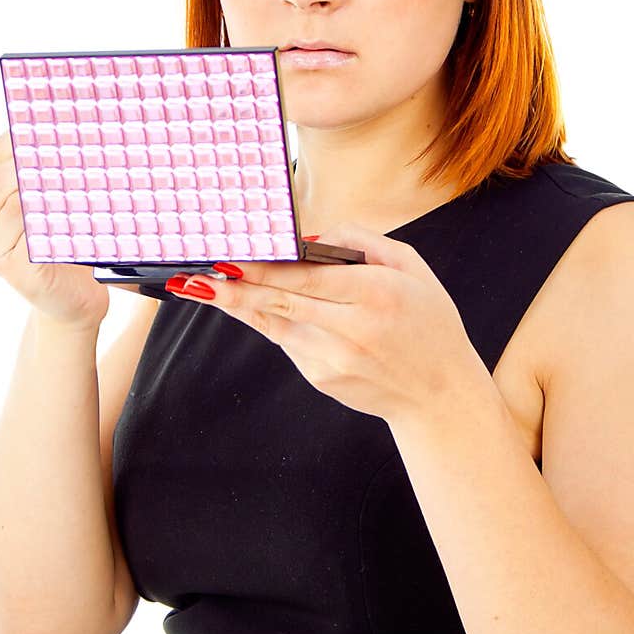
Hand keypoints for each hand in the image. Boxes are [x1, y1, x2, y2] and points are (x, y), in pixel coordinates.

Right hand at [0, 133, 109, 328]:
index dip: (24, 134)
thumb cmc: (67, 245)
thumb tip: (62, 125)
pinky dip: (53, 213)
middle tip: (73, 139)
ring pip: (15, 200)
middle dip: (37, 154)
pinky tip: (74, 203)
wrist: (76, 298)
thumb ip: (45, 169)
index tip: (57, 120)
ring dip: (48, 181)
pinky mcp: (10, 268)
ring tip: (79, 167)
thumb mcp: (52, 201)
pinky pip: (30, 231)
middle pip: (2, 174)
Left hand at [167, 223, 481, 424]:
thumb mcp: (412, 268)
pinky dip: (267, 320)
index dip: (263, 268)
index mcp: (377, 294)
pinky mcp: (322, 378)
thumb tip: (307, 238)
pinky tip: (243, 304)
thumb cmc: (428, 323)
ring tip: (200, 287)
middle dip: (233, 288)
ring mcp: (333, 359)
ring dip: (236, 305)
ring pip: (273, 324)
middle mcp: (352, 329)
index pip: (307, 277)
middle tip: (193, 275)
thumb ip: (362, 242)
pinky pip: (287, 340)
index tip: (228, 257)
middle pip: (280, 303)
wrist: (439, 396)